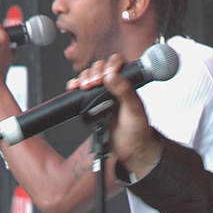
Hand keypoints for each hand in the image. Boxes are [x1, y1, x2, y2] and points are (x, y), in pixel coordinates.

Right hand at [69, 55, 161, 178]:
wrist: (130, 149)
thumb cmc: (138, 129)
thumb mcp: (134, 109)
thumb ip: (125, 91)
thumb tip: (112, 76)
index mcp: (127, 82)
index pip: (116, 63)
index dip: (110, 65)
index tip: (107, 76)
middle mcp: (114, 85)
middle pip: (99, 67)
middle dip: (94, 72)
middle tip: (95, 83)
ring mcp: (101, 94)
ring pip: (89, 76)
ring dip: (84, 78)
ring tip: (85, 86)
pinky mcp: (91, 104)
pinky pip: (80, 91)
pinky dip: (75, 87)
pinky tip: (74, 87)